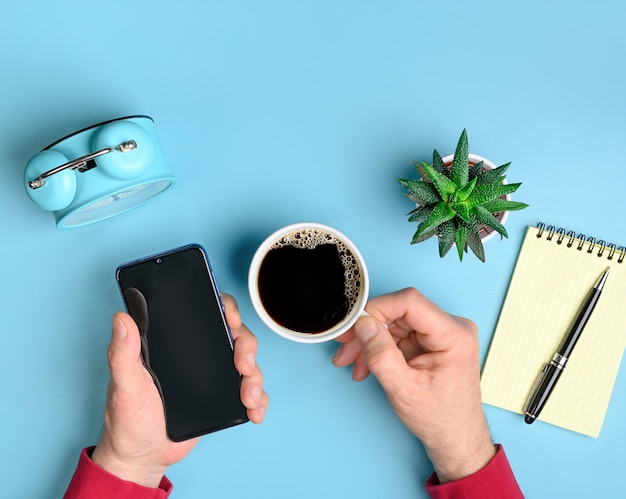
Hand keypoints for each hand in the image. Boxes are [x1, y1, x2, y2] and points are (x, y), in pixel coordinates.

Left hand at [92, 294, 267, 487]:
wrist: (141, 458)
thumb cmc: (127, 419)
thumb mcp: (124, 385)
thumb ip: (121, 353)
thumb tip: (121, 318)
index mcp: (178, 343)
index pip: (209, 313)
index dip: (227, 309)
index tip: (231, 319)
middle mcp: (200, 355)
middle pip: (236, 336)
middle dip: (248, 348)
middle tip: (243, 367)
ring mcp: (214, 377)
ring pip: (248, 364)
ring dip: (256, 378)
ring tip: (248, 399)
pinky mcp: (223, 400)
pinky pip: (250, 393)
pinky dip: (259, 400)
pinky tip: (254, 412)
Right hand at [332, 288, 494, 482]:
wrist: (455, 438)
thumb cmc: (439, 418)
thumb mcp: (404, 389)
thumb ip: (381, 355)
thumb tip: (364, 324)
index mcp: (453, 335)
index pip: (409, 302)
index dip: (377, 309)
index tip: (355, 325)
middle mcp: (452, 327)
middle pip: (399, 312)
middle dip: (368, 331)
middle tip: (345, 347)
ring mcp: (442, 333)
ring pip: (395, 323)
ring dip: (370, 342)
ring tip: (354, 364)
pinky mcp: (432, 340)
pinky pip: (399, 334)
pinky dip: (380, 348)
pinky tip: (367, 365)